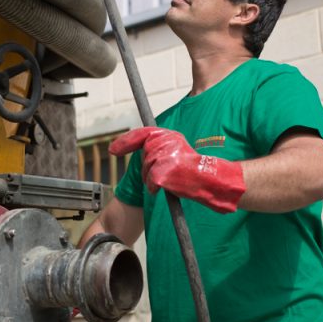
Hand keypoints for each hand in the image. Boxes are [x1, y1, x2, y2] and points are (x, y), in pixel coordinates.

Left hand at [109, 127, 245, 213]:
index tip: (113, 150)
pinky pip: (150, 181)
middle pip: (143, 155)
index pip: (142, 134)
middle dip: (146, 168)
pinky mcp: (162, 171)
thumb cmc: (194, 170)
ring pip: (145, 169)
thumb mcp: (177, 151)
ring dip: (151, 178)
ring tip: (170, 180)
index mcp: (170, 135)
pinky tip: (166, 187)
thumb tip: (141, 149)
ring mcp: (163, 156)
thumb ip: (160, 147)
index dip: (125, 142)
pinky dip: (155, 187)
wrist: (209, 180)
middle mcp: (166, 142)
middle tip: (162, 174)